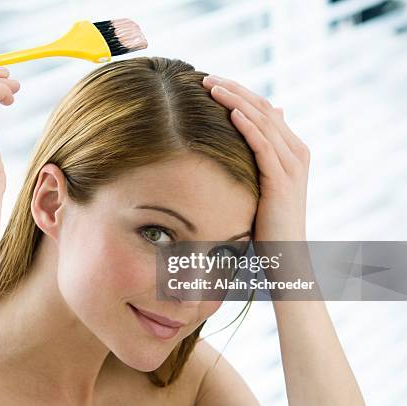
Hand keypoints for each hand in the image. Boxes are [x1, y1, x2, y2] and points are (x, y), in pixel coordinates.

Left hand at [201, 75, 309, 240]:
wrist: (286, 252)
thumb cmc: (269, 219)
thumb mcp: (264, 182)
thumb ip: (260, 158)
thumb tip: (246, 140)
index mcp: (292, 149)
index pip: (264, 109)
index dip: (239, 93)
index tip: (212, 83)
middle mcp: (296, 151)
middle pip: (263, 109)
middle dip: (234, 90)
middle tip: (206, 78)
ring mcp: (292, 165)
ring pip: (262, 122)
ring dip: (236, 101)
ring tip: (212, 87)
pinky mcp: (282, 180)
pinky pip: (263, 146)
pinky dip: (248, 127)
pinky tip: (231, 114)